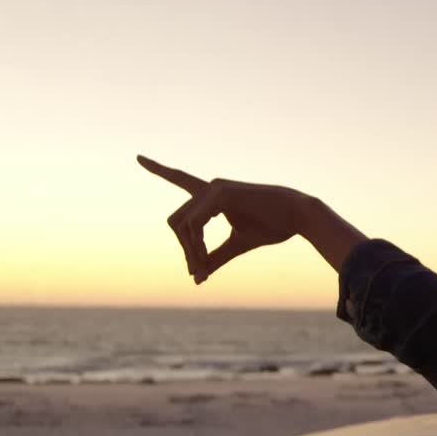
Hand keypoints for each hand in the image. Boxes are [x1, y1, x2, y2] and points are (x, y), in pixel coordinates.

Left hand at [138, 155, 311, 283]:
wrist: (297, 217)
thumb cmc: (273, 226)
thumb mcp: (238, 245)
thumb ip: (215, 257)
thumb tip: (196, 278)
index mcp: (213, 197)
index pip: (180, 179)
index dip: (160, 169)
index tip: (138, 157)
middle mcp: (210, 188)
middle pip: (176, 223)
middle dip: (184, 250)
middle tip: (197, 273)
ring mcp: (214, 188)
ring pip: (182, 225)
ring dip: (189, 252)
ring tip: (203, 270)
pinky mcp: (220, 193)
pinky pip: (194, 223)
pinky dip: (195, 244)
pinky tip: (204, 257)